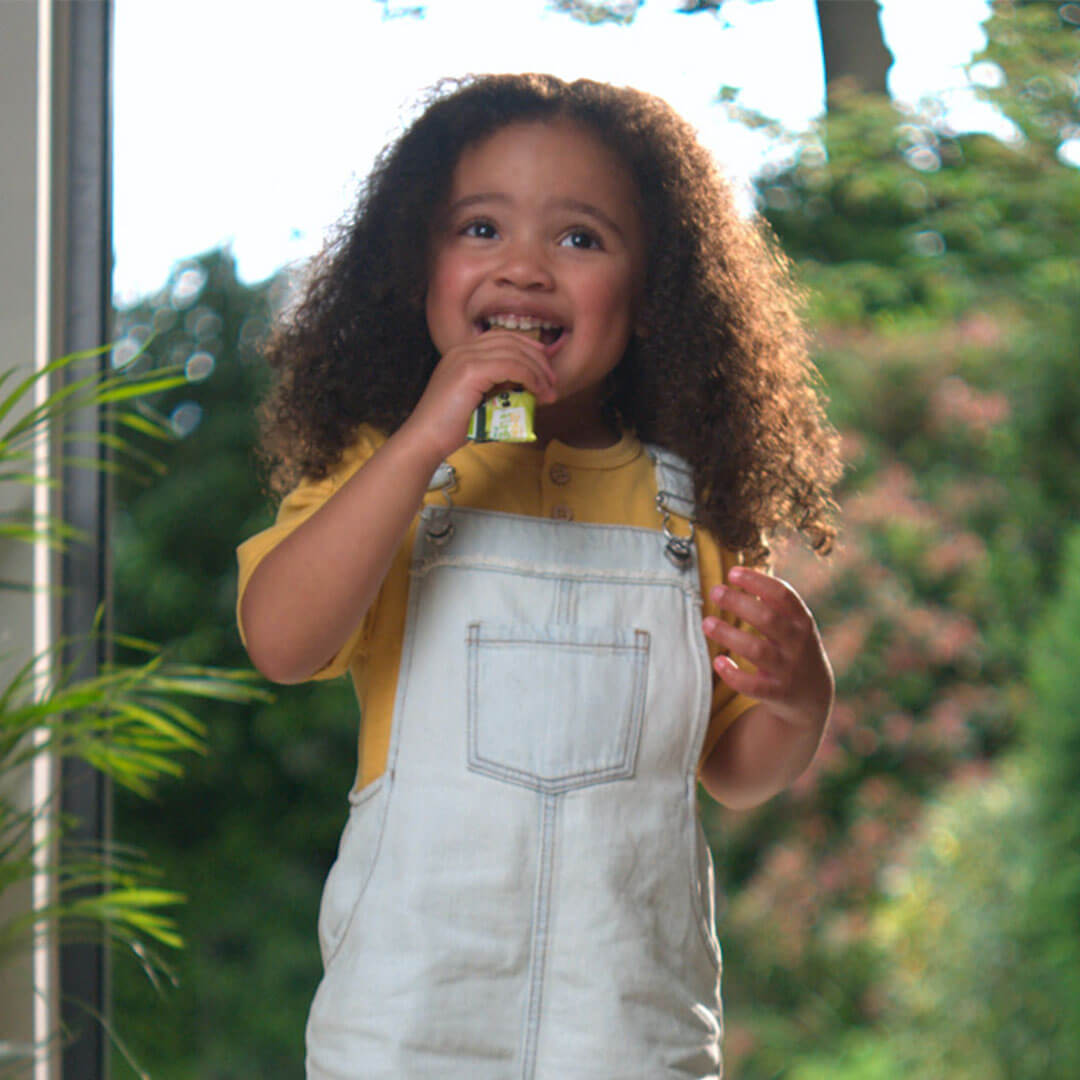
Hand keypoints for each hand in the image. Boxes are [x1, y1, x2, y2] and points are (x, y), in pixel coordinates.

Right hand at [399, 331, 558, 462]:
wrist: (425, 440)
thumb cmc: (450, 428)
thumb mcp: (478, 401)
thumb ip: (496, 388)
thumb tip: (525, 386)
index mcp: (461, 354)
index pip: (501, 338)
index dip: (527, 347)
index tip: (545, 367)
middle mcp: (462, 350)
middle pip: (511, 341)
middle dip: (538, 359)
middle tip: (552, 381)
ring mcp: (465, 358)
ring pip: (514, 353)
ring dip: (538, 371)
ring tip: (549, 391)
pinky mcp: (470, 371)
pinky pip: (511, 366)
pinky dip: (530, 377)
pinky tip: (538, 391)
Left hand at [702, 566, 833, 730]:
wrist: (813, 694)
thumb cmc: (792, 646)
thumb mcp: (794, 623)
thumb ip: (772, 602)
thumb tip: (738, 574)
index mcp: (802, 620)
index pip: (782, 595)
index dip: (757, 581)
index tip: (732, 572)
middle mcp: (798, 643)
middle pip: (767, 619)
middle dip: (738, 603)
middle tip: (714, 592)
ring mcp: (789, 668)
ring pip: (757, 650)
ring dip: (729, 635)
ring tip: (707, 623)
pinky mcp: (778, 693)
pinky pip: (753, 686)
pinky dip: (734, 675)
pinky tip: (718, 662)